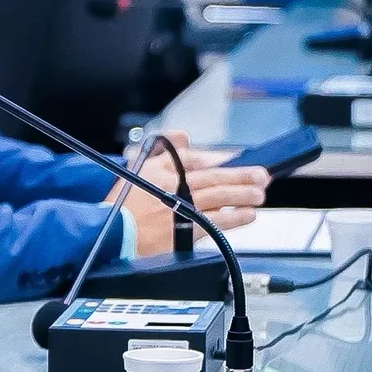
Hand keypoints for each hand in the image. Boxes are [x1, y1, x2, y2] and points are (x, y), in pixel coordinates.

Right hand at [110, 132, 269, 255]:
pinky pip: (218, 221)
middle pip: (214, 176)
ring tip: (258, 194)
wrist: (111, 235)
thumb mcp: (132, 171)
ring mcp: (182, 206)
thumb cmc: (118, 208)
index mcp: (158, 168)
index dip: (217, 158)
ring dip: (242, 194)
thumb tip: (183, 136)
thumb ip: (159, 152)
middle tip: (260, 175)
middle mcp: (173, 184)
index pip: (193, 158)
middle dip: (240, 175)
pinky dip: (235, 217)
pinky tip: (248, 215)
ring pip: (220, 197)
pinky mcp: (187, 229)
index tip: (232, 158)